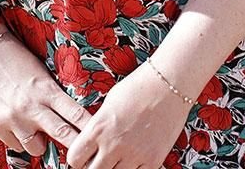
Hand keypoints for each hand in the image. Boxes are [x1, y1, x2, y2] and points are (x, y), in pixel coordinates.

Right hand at [0, 35, 93, 159]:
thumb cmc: (17, 58)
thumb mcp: (42, 73)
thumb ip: (55, 95)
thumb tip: (73, 117)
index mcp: (47, 89)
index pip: (77, 114)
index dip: (91, 130)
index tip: (103, 139)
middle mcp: (32, 106)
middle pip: (63, 135)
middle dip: (77, 148)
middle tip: (86, 156)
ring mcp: (13, 117)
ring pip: (38, 148)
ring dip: (42, 142)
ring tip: (39, 128)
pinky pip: (18, 146)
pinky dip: (22, 140)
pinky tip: (20, 125)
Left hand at [63, 64, 190, 168]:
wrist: (170, 84)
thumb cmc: (138, 88)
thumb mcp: (108, 104)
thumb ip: (97, 128)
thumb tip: (90, 146)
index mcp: (98, 127)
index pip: (74, 159)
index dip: (77, 159)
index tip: (83, 156)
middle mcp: (114, 144)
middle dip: (93, 167)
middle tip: (99, 160)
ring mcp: (134, 154)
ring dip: (114, 168)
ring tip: (119, 157)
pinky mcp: (153, 160)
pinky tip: (134, 159)